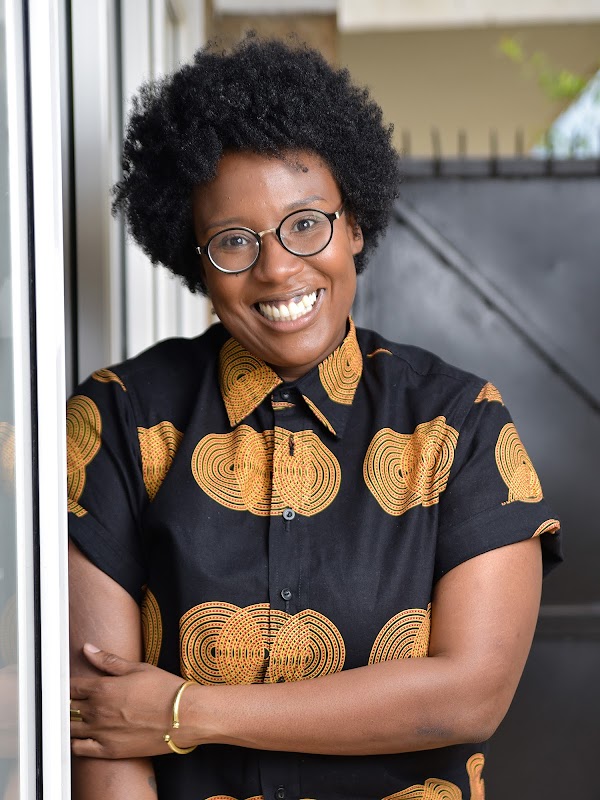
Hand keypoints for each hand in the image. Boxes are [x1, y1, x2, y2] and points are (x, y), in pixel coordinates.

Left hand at [70, 644, 192, 758]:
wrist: (183, 716)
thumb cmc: (164, 689)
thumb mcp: (137, 668)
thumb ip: (108, 660)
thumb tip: (88, 648)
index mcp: (103, 688)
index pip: (71, 687)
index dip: (68, 685)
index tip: (71, 685)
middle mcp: (97, 711)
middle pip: (67, 707)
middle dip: (67, 703)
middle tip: (73, 700)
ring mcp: (101, 732)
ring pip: (69, 728)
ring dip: (68, 722)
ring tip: (76, 717)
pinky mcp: (108, 750)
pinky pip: (79, 750)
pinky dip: (75, 743)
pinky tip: (81, 736)